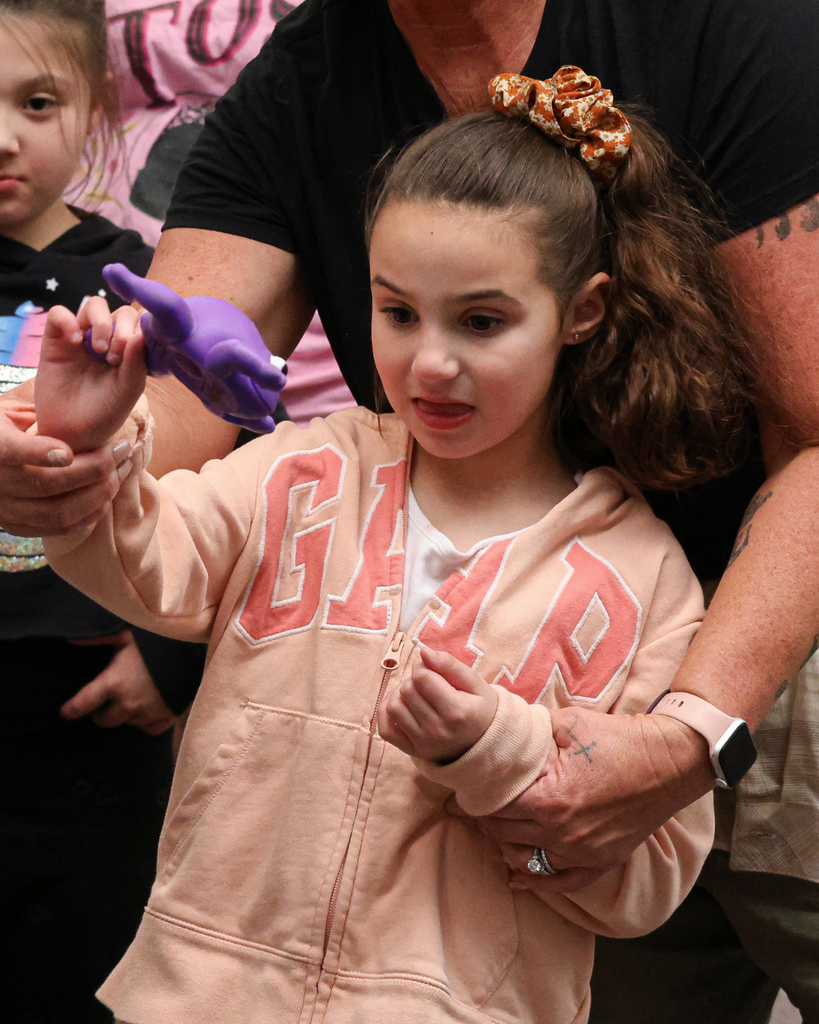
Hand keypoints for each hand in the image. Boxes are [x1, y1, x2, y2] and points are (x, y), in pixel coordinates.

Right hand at [0, 380, 132, 536]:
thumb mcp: (7, 413)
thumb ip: (35, 414)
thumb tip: (73, 417)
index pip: (9, 451)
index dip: (40, 453)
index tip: (69, 452)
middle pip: (49, 483)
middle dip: (94, 468)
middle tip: (121, 451)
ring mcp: (6, 510)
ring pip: (60, 512)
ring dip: (99, 494)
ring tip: (120, 473)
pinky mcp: (18, 527)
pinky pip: (61, 528)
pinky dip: (90, 514)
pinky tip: (106, 495)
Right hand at [35, 304, 145, 452]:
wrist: (72, 432)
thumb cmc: (104, 413)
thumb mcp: (127, 391)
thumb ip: (137, 363)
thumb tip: (142, 333)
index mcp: (131, 351)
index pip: (142, 323)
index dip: (142, 329)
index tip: (134, 354)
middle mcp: (109, 340)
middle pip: (121, 310)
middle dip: (122, 328)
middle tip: (114, 357)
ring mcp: (82, 337)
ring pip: (94, 304)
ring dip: (101, 321)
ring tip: (98, 349)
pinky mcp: (56, 339)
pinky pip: (60, 313)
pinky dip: (68, 320)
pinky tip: (75, 342)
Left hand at [61, 629, 175, 734]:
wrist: (193, 649)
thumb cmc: (156, 640)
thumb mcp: (125, 635)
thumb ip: (98, 639)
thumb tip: (71, 640)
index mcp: (114, 682)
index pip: (83, 703)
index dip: (71, 709)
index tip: (66, 712)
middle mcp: (128, 702)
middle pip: (104, 721)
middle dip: (102, 713)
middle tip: (107, 702)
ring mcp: (148, 712)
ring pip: (127, 723)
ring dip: (126, 714)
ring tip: (133, 699)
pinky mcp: (166, 717)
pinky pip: (149, 729)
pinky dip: (146, 722)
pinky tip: (148, 710)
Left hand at [378, 646, 498, 761]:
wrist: (484, 744)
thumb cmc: (481, 709)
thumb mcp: (476, 684)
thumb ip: (451, 665)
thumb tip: (424, 652)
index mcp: (457, 711)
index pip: (422, 677)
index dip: (423, 665)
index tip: (432, 668)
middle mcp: (438, 730)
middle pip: (407, 690)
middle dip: (414, 679)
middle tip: (427, 681)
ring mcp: (423, 743)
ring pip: (393, 706)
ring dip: (400, 693)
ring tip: (415, 693)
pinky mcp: (412, 750)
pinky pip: (385, 729)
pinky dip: (386, 713)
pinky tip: (400, 704)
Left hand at [449, 705, 712, 891]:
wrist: (668, 761)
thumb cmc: (618, 738)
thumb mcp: (566, 722)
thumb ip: (531, 734)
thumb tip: (502, 732)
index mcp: (548, 797)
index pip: (492, 805)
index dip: (475, 794)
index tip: (466, 786)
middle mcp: (560, 832)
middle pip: (502, 833)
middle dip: (484, 818)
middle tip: (473, 805)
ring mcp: (581, 851)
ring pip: (524, 857)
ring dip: (505, 843)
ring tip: (492, 828)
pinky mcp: (600, 861)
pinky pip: (560, 881)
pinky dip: (536, 881)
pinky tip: (516, 876)